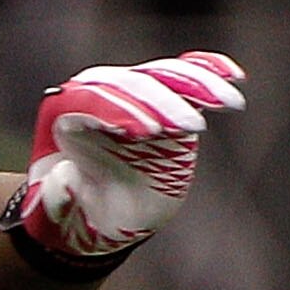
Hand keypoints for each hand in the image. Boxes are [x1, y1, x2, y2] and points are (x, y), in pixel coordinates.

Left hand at [14, 51, 244, 262]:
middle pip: (133, 85)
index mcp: (65, 115)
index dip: (120, 113)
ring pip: (164, 76)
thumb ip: (55, 201)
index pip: (91, 102)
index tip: (149, 133)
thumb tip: (64, 180)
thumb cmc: (73, 214)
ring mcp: (133, 93)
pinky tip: (234, 78)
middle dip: (163, 103)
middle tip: (190, 126)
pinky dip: (210, 72)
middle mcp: (98, 94)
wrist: (95, 211)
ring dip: (198, 86)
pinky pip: (186, 75)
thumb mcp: (55, 217)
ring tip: (228, 104)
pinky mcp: (163, 97)